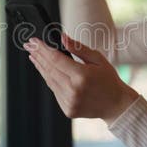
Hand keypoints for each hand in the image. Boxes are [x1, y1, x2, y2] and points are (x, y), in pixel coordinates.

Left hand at [24, 33, 138, 124]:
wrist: (116, 104)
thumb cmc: (108, 79)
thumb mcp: (97, 59)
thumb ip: (78, 48)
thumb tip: (62, 37)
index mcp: (82, 76)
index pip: (56, 59)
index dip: (43, 49)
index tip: (34, 41)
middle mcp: (73, 90)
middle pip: (50, 69)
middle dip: (38, 56)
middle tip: (29, 46)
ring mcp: (69, 102)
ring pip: (49, 81)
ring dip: (40, 67)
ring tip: (33, 56)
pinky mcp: (67, 109)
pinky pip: (54, 91)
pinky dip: (49, 79)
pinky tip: (45, 70)